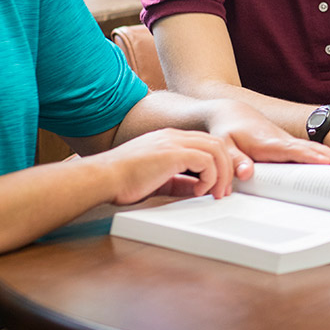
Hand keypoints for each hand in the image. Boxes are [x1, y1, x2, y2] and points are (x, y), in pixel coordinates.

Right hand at [89, 128, 245, 204]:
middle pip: (216, 144)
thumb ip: (180, 182)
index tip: (218, 186)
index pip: (206, 144)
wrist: (103, 177)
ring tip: (215, 193)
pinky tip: (199, 191)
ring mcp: (174, 141)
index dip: (218, 164)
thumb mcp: (159, 180)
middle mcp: (175, 136)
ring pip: (216, 149)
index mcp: (170, 139)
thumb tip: (198, 189)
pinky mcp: (173, 152)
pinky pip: (206, 160)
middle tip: (222, 191)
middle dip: (226, 169)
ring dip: (221, 174)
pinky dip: (210, 177)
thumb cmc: (122, 180)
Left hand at [206, 100, 329, 167]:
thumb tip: (246, 174)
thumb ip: (235, 160)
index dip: (309, 157)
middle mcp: (281, 140)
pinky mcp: (289, 144)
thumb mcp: (224, 146)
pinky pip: (310, 149)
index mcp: (267, 143)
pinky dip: (325, 155)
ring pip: (313, 148)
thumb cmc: (228, 131)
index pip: (292, 151)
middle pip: (309, 149)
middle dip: (329, 157)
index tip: (325, 162)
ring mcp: (287, 141)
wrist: (233, 113)